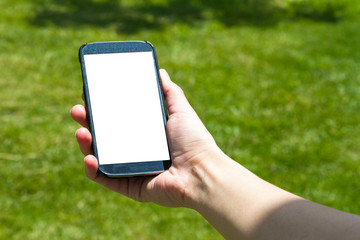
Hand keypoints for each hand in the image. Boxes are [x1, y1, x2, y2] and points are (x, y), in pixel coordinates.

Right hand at [70, 69, 220, 207]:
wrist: (202, 171)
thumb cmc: (194, 141)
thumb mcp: (181, 110)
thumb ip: (170, 92)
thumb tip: (160, 72)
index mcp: (145, 133)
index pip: (118, 118)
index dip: (102, 107)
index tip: (90, 93)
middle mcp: (136, 150)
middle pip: (104, 135)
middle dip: (88, 122)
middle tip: (78, 109)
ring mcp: (130, 168)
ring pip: (100, 155)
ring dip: (86, 143)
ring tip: (82, 131)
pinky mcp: (129, 185)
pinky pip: (104, 178)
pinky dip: (92, 169)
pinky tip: (90, 157)